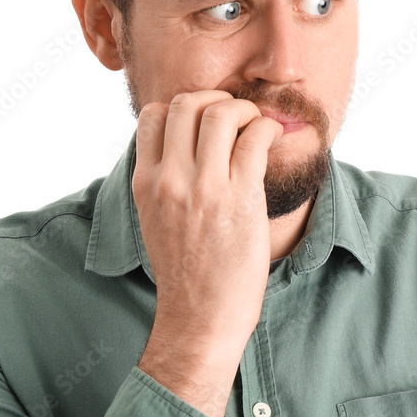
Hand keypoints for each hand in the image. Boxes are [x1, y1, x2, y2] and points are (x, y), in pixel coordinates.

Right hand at [132, 90, 282, 416]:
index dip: (182, 107)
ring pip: (221, 113)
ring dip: (244, 110)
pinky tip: (270, 140)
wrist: (201, 317)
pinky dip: (266, 128)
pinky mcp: (240, 199)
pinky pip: (255, 139)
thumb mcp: (154, 218)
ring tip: (254, 127)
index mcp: (145, 183)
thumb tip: (184, 143)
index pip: (154, 115)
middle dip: (216, 99)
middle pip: (187, 104)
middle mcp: (170, 180)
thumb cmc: (184, 271)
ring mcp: (205, 189)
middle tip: (234, 117)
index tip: (204, 121)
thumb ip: (163, 179)